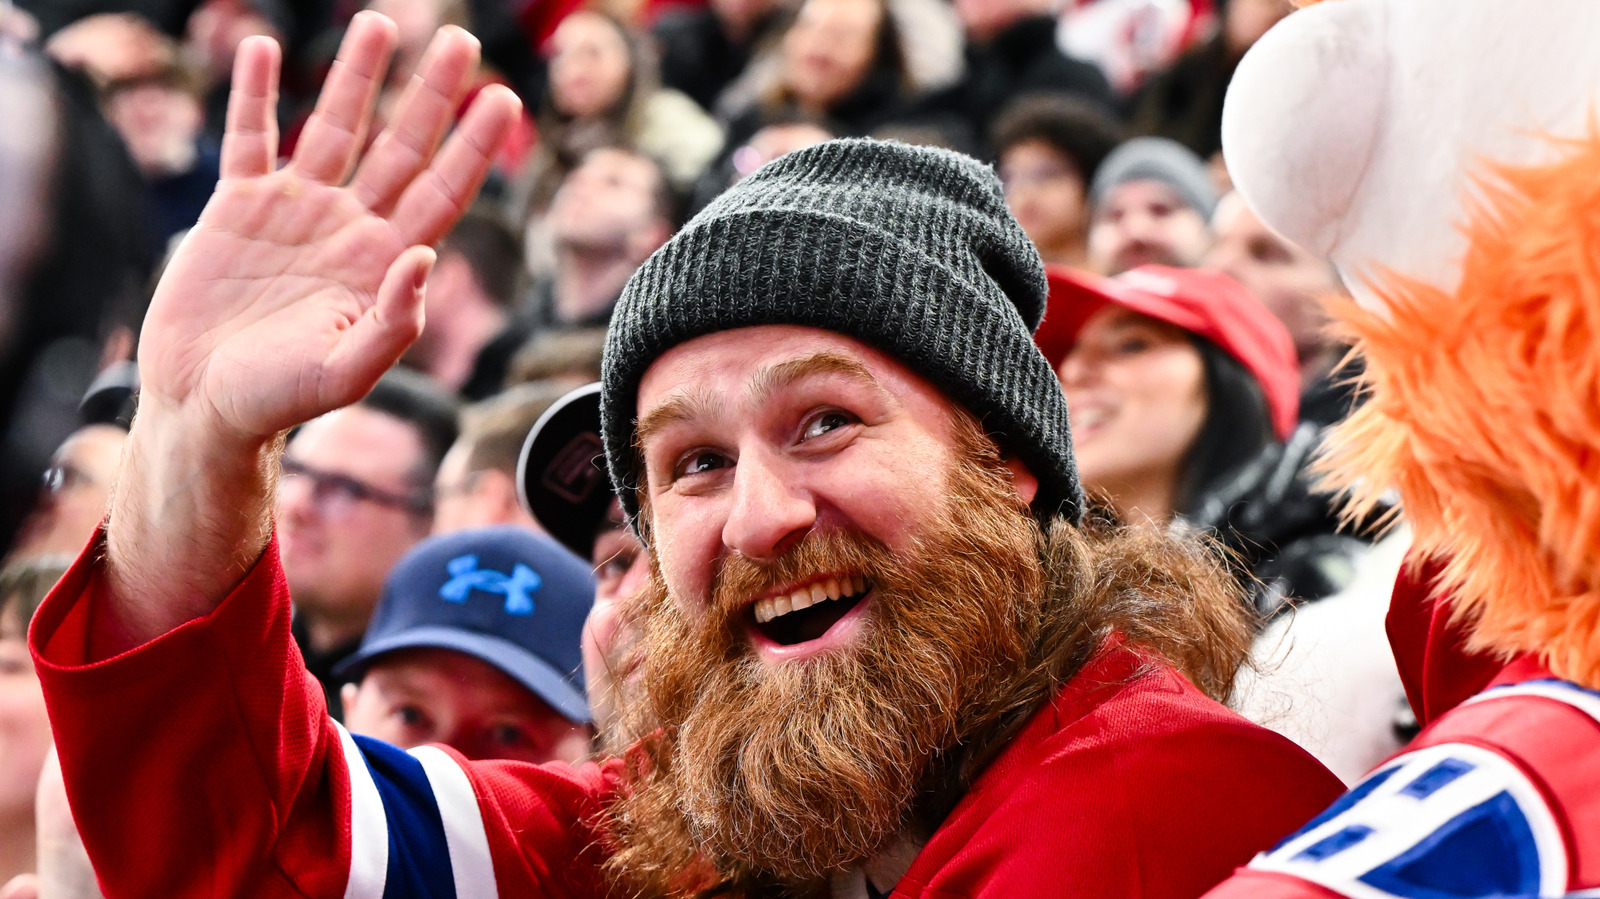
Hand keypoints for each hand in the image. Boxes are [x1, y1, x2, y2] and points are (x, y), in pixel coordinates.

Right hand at [138, 13, 518, 446]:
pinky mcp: (238, 207)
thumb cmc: (281, 400)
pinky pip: (251, 137)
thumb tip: (424, 255)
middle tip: (460, 40)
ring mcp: (296, 212)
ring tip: (378, 24)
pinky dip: (255, 94)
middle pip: (400, 145)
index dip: (472, 146)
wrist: (206, 406)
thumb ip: (394, 322)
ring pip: (334, 128)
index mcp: (385, 263)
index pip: (442, 191)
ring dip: (356, 77)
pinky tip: (265, 47)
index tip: (502, 98)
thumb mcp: (347, 372)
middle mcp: (350, 227)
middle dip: (430, 94)